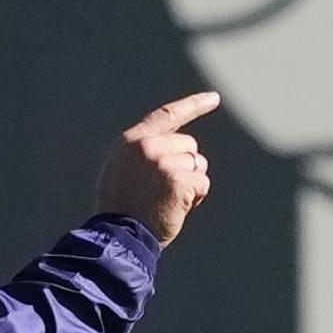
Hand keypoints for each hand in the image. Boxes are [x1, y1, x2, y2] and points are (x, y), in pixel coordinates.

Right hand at [95, 91, 219, 247]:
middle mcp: (148, 145)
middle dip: (186, 166)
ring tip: (166, 200)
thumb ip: (144, 151)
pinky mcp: (178, 180)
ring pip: (198, 165)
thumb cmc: (121, 209)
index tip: (214, 98)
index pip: (167, 115)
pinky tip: (175, 208)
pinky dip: (196, 198)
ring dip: (191, 183)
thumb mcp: (121, 169)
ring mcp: (163, 161)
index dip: (193, 105)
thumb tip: (174, 147)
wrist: (118, 235)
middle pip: (189, 145)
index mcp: (132, 140)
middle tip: (163, 191)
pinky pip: (202, 183)